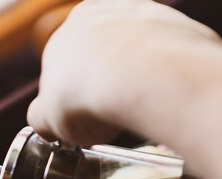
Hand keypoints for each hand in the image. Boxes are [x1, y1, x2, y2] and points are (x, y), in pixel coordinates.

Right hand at [27, 0, 221, 145]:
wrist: (141, 77)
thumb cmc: (88, 96)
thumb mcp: (47, 118)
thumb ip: (41, 117)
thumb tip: (42, 121)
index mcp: (68, 30)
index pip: (67, 67)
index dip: (73, 97)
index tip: (82, 119)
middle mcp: (106, 13)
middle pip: (104, 55)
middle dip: (106, 84)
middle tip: (110, 116)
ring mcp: (146, 16)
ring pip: (139, 52)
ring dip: (138, 78)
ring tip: (137, 110)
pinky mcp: (179, 27)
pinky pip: (171, 56)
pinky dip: (166, 76)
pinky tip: (162, 98)